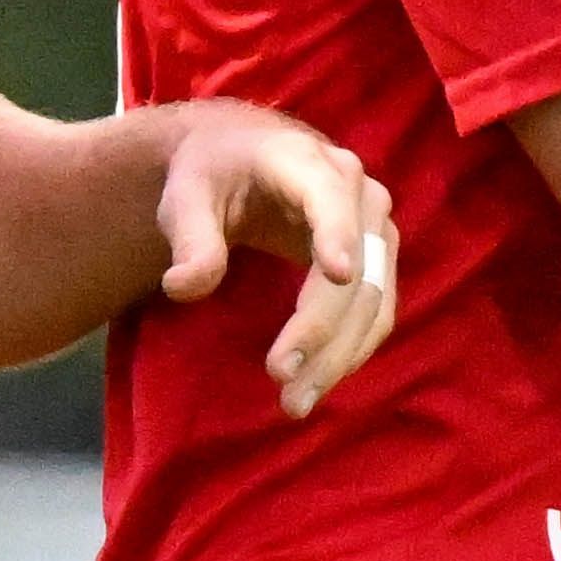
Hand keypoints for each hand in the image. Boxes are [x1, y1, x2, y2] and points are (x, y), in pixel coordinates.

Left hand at [153, 101, 397, 414]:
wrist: (243, 158)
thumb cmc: (212, 174)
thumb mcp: (186, 198)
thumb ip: (190, 240)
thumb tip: (181, 287)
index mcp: (307, 163)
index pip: (331, 199)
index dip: (337, 234)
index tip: (336, 274)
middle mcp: (359, 193)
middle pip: (357, 268)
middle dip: (322, 329)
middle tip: (281, 379)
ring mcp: (376, 229)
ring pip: (374, 299)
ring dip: (340, 355)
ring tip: (296, 402)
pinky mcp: (378, 261)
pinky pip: (376, 311)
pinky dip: (350, 350)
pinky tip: (316, 382)